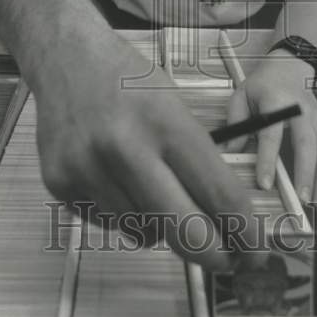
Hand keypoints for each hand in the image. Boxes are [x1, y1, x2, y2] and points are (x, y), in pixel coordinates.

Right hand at [34, 38, 261, 271]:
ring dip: (161, 227)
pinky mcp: (59, 184)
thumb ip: (196, 161)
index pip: (220, 194)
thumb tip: (225, 221)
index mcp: (165, 123)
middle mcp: (125, 148)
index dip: (246, 231)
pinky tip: (119, 181)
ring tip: (154, 190)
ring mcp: (88, 169)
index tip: (256, 251)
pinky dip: (125, 215)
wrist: (66, 58)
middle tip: (226, 259)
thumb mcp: (175, 105)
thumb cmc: (128, 80)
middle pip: (186, 232)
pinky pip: (109, 224)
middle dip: (214, 255)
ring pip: (144, 233)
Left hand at [225, 54, 316, 202]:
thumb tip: (228, 155)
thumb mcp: (241, 96)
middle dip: (305, 174)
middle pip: (307, 144)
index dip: (267, 160)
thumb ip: (236, 124)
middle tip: (300, 198)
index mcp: (276, 100)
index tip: (265, 183)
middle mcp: (301, 110)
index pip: (272, 134)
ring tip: (315, 204)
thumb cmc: (263, 84)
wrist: (289, 66)